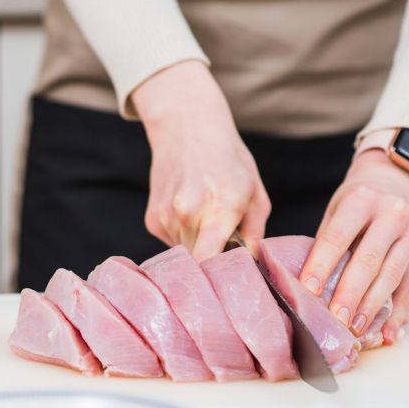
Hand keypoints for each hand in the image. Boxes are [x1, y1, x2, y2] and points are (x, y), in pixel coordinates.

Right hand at [131, 60, 270, 260]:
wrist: (187, 129)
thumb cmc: (229, 162)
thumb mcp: (255, 193)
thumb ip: (256, 234)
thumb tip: (253, 268)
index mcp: (221, 208)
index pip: (210, 264)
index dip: (219, 276)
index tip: (230, 278)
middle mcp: (189, 214)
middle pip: (200, 264)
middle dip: (213, 262)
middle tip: (226, 247)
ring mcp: (166, 217)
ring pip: (185, 254)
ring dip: (198, 246)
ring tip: (206, 219)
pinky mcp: (152, 220)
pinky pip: (172, 243)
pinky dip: (183, 236)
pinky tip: (190, 212)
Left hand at [300, 149, 408, 343]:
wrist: (398, 182)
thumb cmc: (359, 201)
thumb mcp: (338, 208)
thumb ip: (326, 241)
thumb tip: (302, 284)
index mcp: (362, 200)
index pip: (337, 237)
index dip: (321, 265)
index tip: (307, 290)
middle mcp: (392, 214)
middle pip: (368, 260)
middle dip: (349, 293)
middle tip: (335, 319)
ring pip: (391, 276)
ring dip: (372, 307)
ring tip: (355, 329)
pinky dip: (399, 313)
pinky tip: (388, 333)